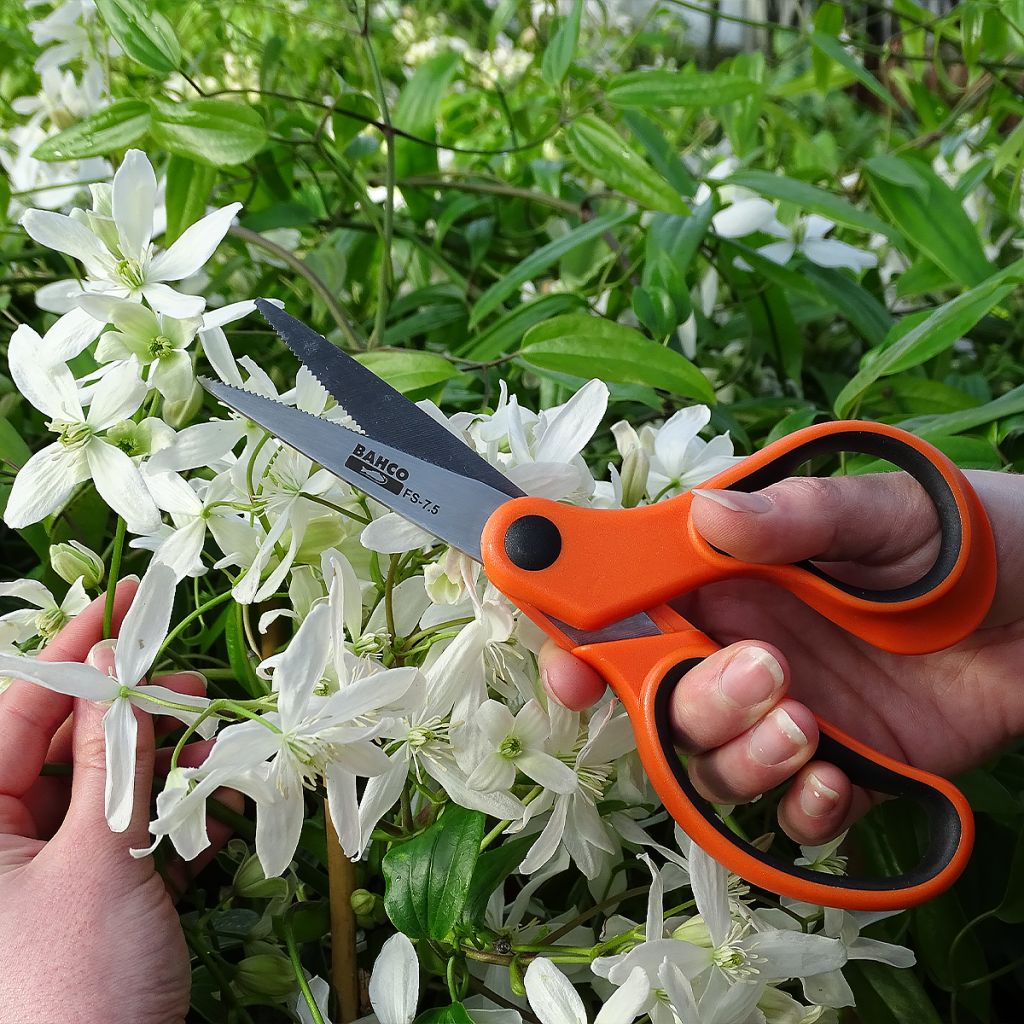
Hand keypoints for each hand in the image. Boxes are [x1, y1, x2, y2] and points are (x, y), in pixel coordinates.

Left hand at [0, 581, 238, 1023]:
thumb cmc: (75, 990)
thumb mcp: (98, 865)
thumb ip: (114, 762)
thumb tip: (126, 672)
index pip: (20, 710)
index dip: (76, 650)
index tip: (127, 601)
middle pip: (65, 744)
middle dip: (134, 713)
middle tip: (194, 688)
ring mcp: (41, 872)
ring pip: (102, 785)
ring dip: (162, 768)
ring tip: (215, 758)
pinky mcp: (84, 898)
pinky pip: (121, 832)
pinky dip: (166, 817)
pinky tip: (206, 818)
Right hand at [540, 470, 1023, 846]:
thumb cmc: (978, 537)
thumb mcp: (890, 510)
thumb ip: (799, 518)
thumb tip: (705, 517)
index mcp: (732, 572)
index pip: (629, 603)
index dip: (584, 636)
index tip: (571, 670)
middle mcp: (744, 642)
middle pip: (661, 696)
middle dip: (688, 703)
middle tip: (767, 674)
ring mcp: (790, 709)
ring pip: (713, 761)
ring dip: (742, 756)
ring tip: (810, 724)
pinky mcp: (845, 766)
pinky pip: (791, 813)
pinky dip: (802, 809)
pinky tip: (839, 777)